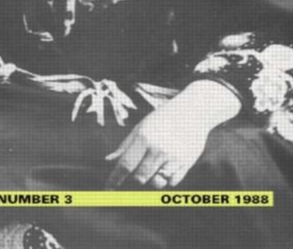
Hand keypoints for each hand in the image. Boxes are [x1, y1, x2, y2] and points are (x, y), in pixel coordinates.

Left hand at [105, 80, 241, 189]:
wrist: (193, 112)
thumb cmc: (162, 118)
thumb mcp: (141, 127)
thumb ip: (125, 145)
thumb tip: (108, 160)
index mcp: (144, 137)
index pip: (126, 164)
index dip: (116, 178)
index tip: (109, 188)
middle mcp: (158, 148)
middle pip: (140, 177)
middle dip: (134, 179)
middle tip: (135, 174)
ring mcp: (174, 157)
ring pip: (157, 183)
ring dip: (151, 180)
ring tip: (153, 167)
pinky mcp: (187, 163)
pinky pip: (172, 182)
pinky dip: (167, 179)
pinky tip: (167, 167)